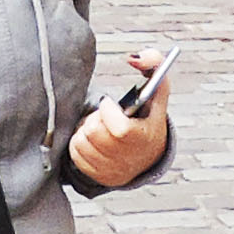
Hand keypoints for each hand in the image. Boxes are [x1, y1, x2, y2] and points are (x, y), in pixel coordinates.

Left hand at [70, 54, 171, 186]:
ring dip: (85, 129)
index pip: (119, 128)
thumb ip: (154, 66)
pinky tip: (92, 140)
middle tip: (104, 116)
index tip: (110, 105)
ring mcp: (111, 169)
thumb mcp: (158, 93)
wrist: (147, 157)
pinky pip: (75, 154)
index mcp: (144, 138)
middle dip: (95, 118)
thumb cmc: (149, 118)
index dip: (108, 111)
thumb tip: (134, 58)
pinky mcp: (97, 175)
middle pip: (94, 131)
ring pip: (81, 141)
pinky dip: (80, 143)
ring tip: (98, 127)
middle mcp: (128, 158)